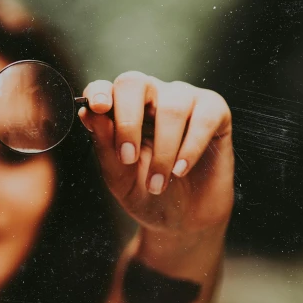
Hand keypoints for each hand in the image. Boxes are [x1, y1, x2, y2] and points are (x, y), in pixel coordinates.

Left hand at [79, 71, 233, 238]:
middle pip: (134, 83)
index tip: (97, 108)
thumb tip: (88, 112)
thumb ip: (104, 144)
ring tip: (158, 184)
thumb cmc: (147, 194)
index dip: (99, 92)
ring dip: (163, 150)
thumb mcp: (119, 175)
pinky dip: (190, 147)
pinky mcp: (215, 112)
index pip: (106, 88)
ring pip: (171, 106)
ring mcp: (184, 101)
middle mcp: (152, 97)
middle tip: (128, 158)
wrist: (182, 220)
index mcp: (122, 110)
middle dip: (128, 120)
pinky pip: (204, 117)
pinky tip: (180, 170)